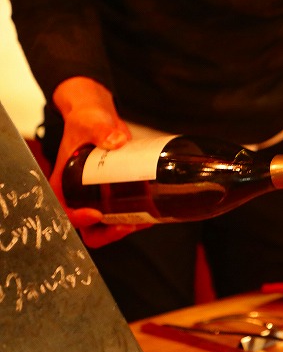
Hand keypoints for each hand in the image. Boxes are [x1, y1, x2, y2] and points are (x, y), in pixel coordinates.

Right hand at [50, 76, 148, 247]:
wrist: (101, 118)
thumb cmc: (86, 120)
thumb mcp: (89, 122)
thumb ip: (100, 129)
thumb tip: (115, 140)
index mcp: (63, 184)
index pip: (65, 212)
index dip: (78, 219)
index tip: (96, 214)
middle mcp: (79, 196)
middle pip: (89, 229)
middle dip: (108, 232)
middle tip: (127, 224)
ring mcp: (98, 197)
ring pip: (108, 226)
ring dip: (125, 227)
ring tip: (143, 220)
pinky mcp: (114, 195)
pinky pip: (122, 214)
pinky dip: (136, 218)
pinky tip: (150, 215)